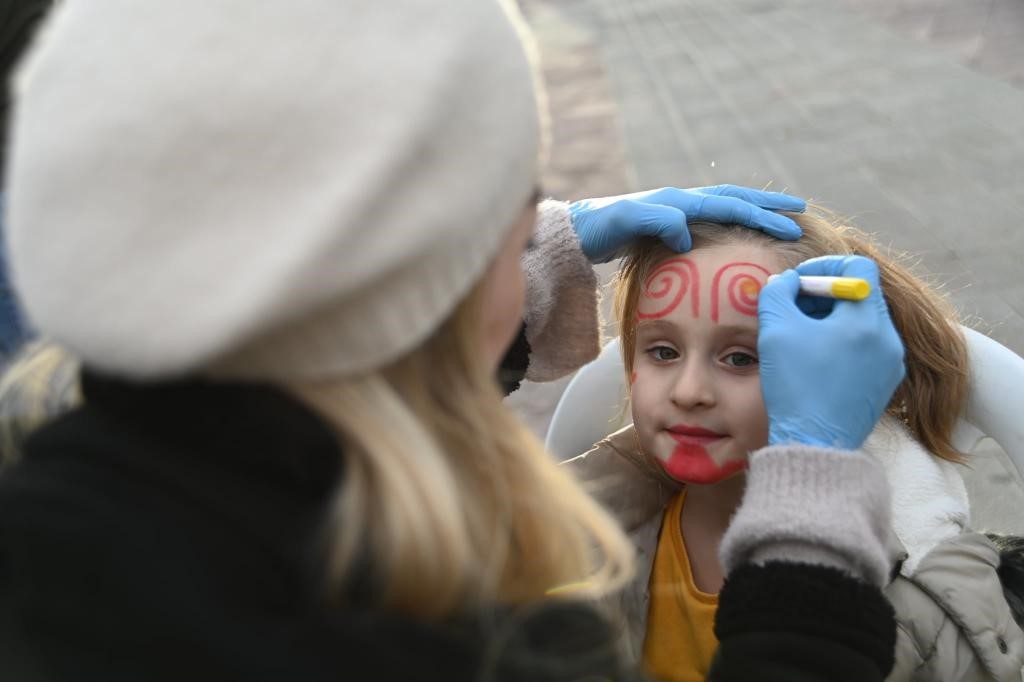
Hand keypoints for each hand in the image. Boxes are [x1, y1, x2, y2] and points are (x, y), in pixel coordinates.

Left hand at [568, 185, 804, 262]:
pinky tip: (740, 235)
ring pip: (725, 206)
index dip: (760, 215)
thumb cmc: (600, 228)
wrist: (576, 231)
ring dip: (754, 211)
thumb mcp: (627, 222)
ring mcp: (675, 212)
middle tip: (800, 211)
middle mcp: (680, 201)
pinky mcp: (668, 226)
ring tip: (779, 218)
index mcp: (678, 201)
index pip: (729, 205)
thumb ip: (658, 221)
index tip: (788, 226)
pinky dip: (733, 223)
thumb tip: (687, 234)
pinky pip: (711, 221)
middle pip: (734, 198)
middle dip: (768, 205)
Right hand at [757, 255, 905, 449]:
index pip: (858, 268)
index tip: (799, 282)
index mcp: (866, 320)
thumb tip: (786, 281)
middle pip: (862, 294)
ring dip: (834, 318)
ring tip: (804, 335)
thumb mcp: (776, 330)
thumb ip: (778, 293)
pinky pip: (868, 347)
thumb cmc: (796, 385)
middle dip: (826, 294)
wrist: (815, 443)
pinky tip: (818, 359)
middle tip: (796, 307)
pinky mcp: (885, 382)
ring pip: (865, 321)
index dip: (825, 267)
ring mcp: (891, 362)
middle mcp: (888, 338)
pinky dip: (844, 341)